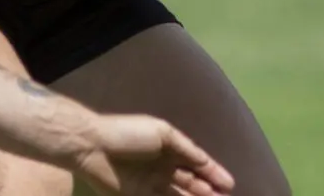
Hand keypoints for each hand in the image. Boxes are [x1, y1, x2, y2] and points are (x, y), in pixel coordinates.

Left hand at [73, 114, 234, 195]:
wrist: (94, 147)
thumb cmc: (129, 134)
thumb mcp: (163, 133)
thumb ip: (185, 148)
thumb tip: (205, 162)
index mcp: (170, 147)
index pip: (197, 162)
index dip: (214, 173)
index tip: (230, 185)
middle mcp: (164, 166)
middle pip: (191, 181)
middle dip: (209, 191)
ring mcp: (152, 183)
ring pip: (180, 195)